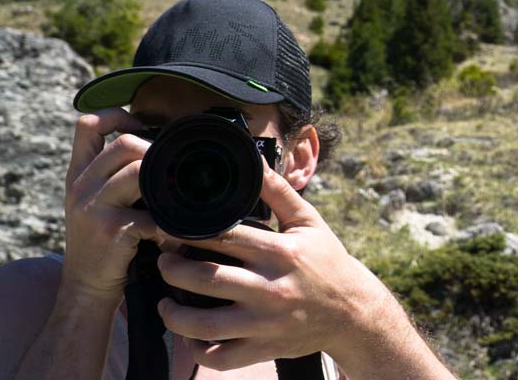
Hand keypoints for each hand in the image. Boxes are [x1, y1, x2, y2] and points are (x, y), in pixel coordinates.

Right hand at [60, 108, 159, 302]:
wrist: (85, 289)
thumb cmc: (102, 244)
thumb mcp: (95, 204)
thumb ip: (114, 177)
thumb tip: (158, 150)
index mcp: (78, 175)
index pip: (87, 125)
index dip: (116, 115)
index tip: (140, 124)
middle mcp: (81, 187)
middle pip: (123, 144)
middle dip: (154, 152)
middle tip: (170, 171)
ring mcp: (94, 208)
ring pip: (138, 172)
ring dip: (166, 185)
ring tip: (176, 201)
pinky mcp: (111, 230)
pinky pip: (152, 215)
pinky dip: (170, 225)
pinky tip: (173, 234)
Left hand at [154, 158, 388, 370]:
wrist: (353, 312)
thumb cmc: (327, 261)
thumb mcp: (308, 221)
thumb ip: (278, 192)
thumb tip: (255, 160)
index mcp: (279, 252)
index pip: (223, 237)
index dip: (188, 231)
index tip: (169, 227)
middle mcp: (270, 289)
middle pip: (206, 279)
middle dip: (173, 268)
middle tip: (164, 260)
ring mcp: (265, 323)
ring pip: (204, 324)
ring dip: (174, 313)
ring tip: (166, 300)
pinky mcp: (263, 349)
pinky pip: (218, 358)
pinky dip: (196, 350)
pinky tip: (189, 334)